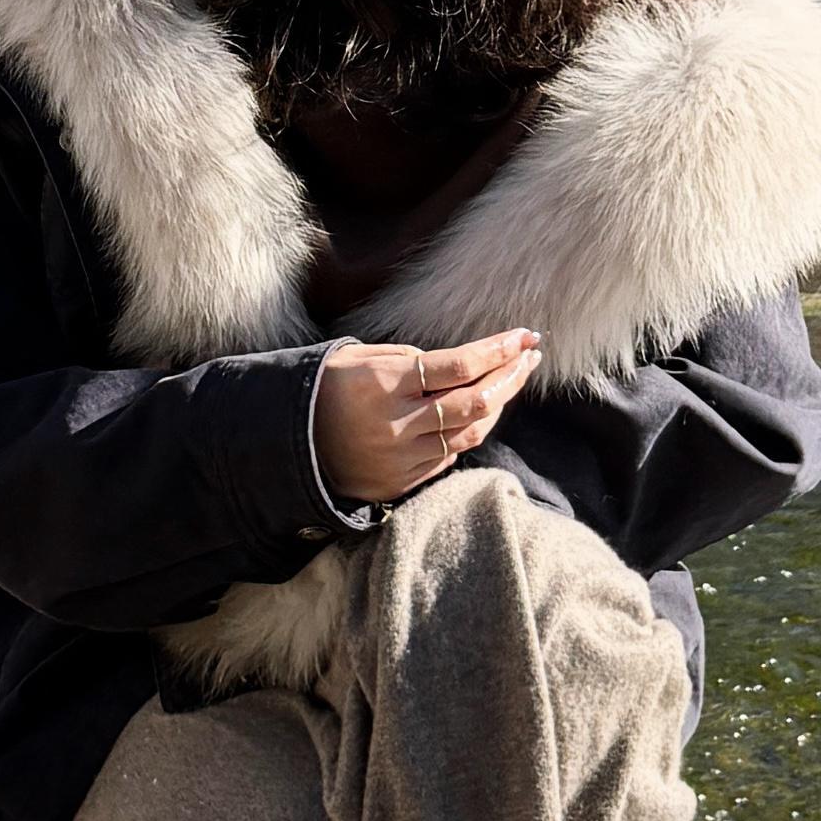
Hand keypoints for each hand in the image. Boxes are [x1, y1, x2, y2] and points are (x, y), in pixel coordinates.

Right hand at [312, 328, 542, 508]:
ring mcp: (400, 458)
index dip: (497, 351)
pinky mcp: (400, 482)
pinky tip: (476, 413)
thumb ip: (411, 360)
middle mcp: (397, 424)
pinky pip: (447, 456)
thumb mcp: (359, 357)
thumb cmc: (325, 388)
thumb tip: (460, 366)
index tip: (524, 337)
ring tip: (511, 382)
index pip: (458, 366)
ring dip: (497, 406)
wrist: (288, 443)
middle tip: (531, 357)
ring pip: (470, 434)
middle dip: (510, 377)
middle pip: (474, 402)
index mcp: (385, 384)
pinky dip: (465, 433)